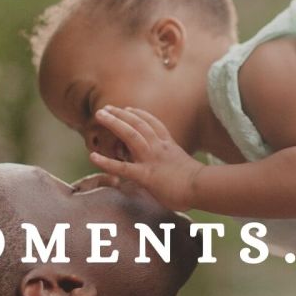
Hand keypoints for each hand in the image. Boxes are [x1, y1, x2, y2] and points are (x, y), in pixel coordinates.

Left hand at [88, 106, 205, 210]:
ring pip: (130, 134)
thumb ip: (176, 167)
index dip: (140, 115)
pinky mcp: (145, 174)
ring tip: (100, 114)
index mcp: (169, 146)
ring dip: (114, 122)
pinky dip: (106, 161)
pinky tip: (93, 156)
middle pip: (139, 123)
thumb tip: (173, 174)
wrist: (202, 187)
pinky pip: (122, 167)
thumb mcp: (186, 169)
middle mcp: (159, 147)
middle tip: (107, 108)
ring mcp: (151, 159)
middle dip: (122, 114)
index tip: (129, 109)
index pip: (154, 124)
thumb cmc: (199, 184)